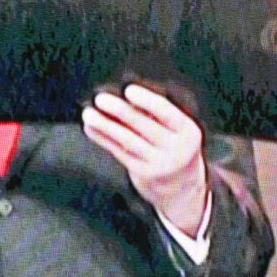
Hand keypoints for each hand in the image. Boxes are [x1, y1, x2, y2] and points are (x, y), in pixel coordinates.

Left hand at [83, 85, 209, 232]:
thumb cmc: (173, 146)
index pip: (167, 113)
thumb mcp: (175, 130)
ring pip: (128, 141)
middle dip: (120, 111)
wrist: (180, 186)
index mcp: (187, 132)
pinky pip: (119, 152)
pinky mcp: (142, 173)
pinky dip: (103, 139)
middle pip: (144, 127)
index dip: (147, 101)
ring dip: (105, 126)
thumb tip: (122, 98)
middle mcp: (176, 149)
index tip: (129, 90)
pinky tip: (91, 128)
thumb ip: (154, 114)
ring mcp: (159, 164)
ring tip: (89, 114)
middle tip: (101, 99)